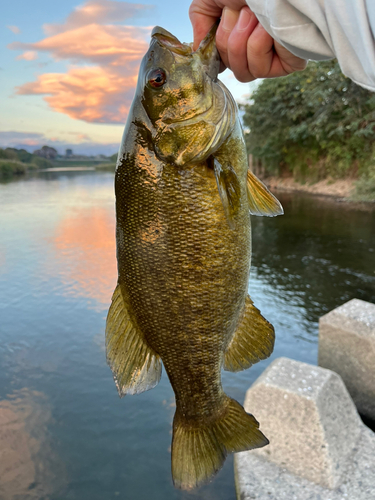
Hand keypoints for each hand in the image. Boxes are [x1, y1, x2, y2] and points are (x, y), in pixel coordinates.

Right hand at [189, 0, 306, 81]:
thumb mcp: (210, 0)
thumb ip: (200, 24)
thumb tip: (197, 52)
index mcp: (240, 38)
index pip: (221, 62)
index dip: (216, 50)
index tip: (217, 29)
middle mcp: (256, 50)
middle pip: (230, 67)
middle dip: (228, 37)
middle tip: (241, 12)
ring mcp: (273, 59)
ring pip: (243, 72)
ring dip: (242, 38)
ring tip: (255, 15)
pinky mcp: (289, 63)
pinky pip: (260, 68)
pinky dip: (259, 44)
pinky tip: (269, 27)